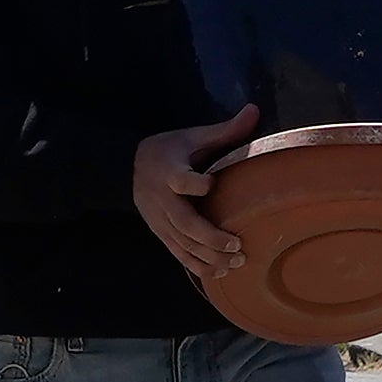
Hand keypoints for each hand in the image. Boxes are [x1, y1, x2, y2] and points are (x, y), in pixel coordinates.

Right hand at [131, 110, 259, 280]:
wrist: (126, 166)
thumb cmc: (168, 150)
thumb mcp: (191, 137)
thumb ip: (223, 130)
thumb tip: (255, 109)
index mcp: (168, 171)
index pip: (180, 180)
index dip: (196, 184)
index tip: (211, 183)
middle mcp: (161, 199)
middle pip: (185, 223)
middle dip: (212, 238)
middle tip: (238, 245)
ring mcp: (158, 220)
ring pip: (184, 244)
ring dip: (209, 256)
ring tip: (236, 261)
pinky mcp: (160, 233)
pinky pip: (178, 254)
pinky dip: (197, 266)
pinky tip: (218, 272)